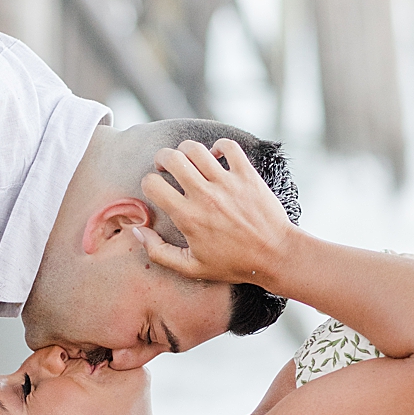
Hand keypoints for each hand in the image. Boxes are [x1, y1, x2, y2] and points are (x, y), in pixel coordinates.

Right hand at [135, 139, 297, 287]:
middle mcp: (205, 196)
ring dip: (186, 150)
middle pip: (172, 158)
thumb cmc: (232, 264)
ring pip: (196, 149)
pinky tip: (217, 157)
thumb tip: (138, 232)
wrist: (275, 255)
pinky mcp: (247, 175)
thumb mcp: (190, 267)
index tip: (155, 189)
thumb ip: (158, 252)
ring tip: (188, 160)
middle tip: (165, 167)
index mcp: (188, 217)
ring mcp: (228, 183)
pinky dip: (219, 146)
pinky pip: (229, 147)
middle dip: (162, 158)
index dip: (148, 183)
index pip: (152, 184)